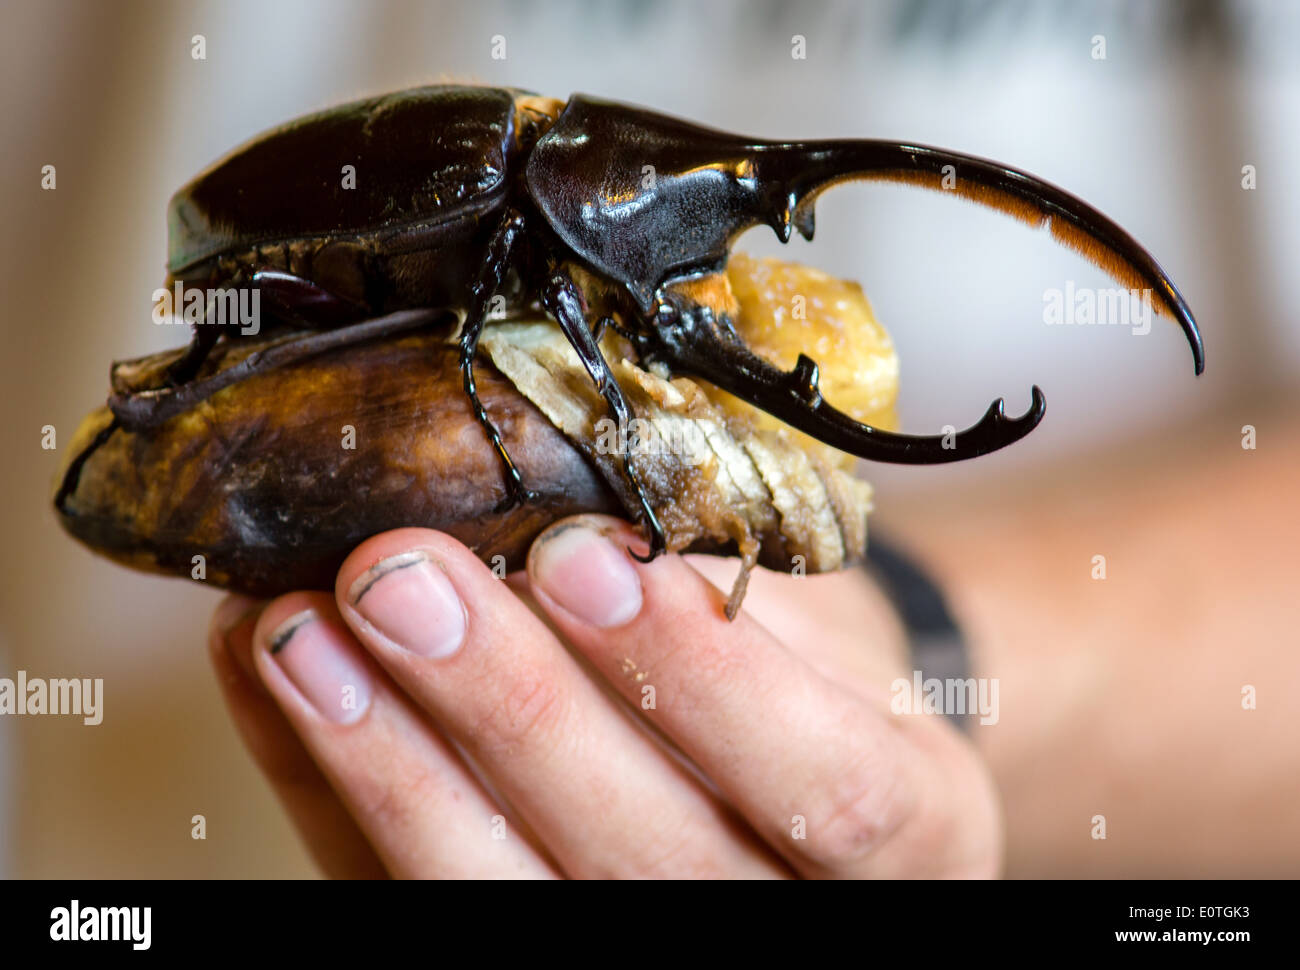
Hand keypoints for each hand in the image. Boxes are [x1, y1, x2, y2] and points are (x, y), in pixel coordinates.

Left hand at [209, 515, 1001, 877]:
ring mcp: (655, 953)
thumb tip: (574, 505)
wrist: (808, 782)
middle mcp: (787, 921)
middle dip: (512, 710)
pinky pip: (407, 896)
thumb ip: (734, 589)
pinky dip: (327, 789)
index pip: (825, 788)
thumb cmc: (824, 687)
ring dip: (390, 766)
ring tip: (303, 631)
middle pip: (649, 858)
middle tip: (402, 577)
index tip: (581, 555)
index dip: (698, 678)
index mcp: (911, 838)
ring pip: (514, 905)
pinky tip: (280, 680)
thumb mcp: (835, 634)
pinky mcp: (537, 950)